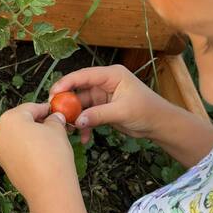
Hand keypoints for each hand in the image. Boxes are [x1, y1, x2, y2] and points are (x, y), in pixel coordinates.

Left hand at [0, 103, 79, 202]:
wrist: (48, 189)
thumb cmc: (52, 155)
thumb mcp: (57, 130)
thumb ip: (54, 119)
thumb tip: (55, 118)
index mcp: (9, 118)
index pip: (30, 108)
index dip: (45, 109)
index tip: (54, 111)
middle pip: (20, 121)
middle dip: (36, 122)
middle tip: (54, 125)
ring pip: (16, 136)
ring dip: (31, 135)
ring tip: (49, 139)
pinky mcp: (2, 164)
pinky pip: (15, 149)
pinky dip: (26, 148)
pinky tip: (41, 152)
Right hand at [50, 65, 173, 142]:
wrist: (159, 124)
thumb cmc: (146, 111)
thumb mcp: (122, 111)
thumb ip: (98, 115)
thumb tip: (77, 121)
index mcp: (111, 75)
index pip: (84, 76)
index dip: (67, 83)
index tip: (53, 93)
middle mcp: (104, 83)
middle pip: (78, 90)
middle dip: (66, 102)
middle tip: (54, 113)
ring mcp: (102, 96)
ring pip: (81, 105)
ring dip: (74, 117)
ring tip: (68, 129)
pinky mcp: (102, 109)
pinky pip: (87, 116)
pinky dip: (84, 126)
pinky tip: (84, 138)